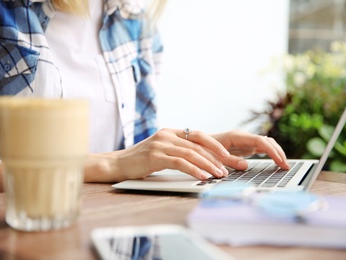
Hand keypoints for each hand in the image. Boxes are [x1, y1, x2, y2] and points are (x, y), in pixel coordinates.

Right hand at [84, 128, 230, 182]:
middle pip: (198, 145)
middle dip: (216, 158)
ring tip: (219, 175)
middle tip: (228, 168)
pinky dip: (193, 170)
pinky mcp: (155, 156)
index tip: (228, 155)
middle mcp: (167, 135)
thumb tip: (201, 160)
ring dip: (208, 165)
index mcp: (171, 132)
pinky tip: (202, 177)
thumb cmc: (140, 160)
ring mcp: (161, 144)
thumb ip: (178, 150)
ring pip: (191, 153)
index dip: (215, 145)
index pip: (199, 135)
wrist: (117, 164)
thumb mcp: (161, 150)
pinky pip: (180, 162)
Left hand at [211, 130, 289, 169]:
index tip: (280, 160)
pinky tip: (276, 162)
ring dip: (276, 153)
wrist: (198, 144)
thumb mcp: (215, 157)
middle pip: (267, 141)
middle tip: (286, 166)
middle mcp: (243, 136)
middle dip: (278, 152)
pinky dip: (270, 154)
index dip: (272, 151)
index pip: (260, 141)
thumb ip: (230, 161)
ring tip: (284, 165)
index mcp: (237, 136)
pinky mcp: (246, 146)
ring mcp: (245, 141)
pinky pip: (262, 148)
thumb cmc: (205, 150)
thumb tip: (246, 165)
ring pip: (266, 144)